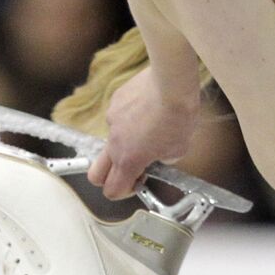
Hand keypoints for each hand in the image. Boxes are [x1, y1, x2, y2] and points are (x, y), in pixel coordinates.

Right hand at [87, 66, 199, 200]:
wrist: (172, 83)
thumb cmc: (178, 115)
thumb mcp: (179, 148)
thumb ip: (163, 159)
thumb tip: (159, 156)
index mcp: (129, 160)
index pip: (112, 190)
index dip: (124, 191)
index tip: (139, 181)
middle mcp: (114, 143)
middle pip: (95, 174)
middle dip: (108, 176)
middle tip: (130, 166)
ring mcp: (112, 120)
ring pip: (110, 139)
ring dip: (124, 140)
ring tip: (149, 125)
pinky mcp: (115, 101)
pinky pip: (118, 115)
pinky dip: (130, 116)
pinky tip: (148, 106)